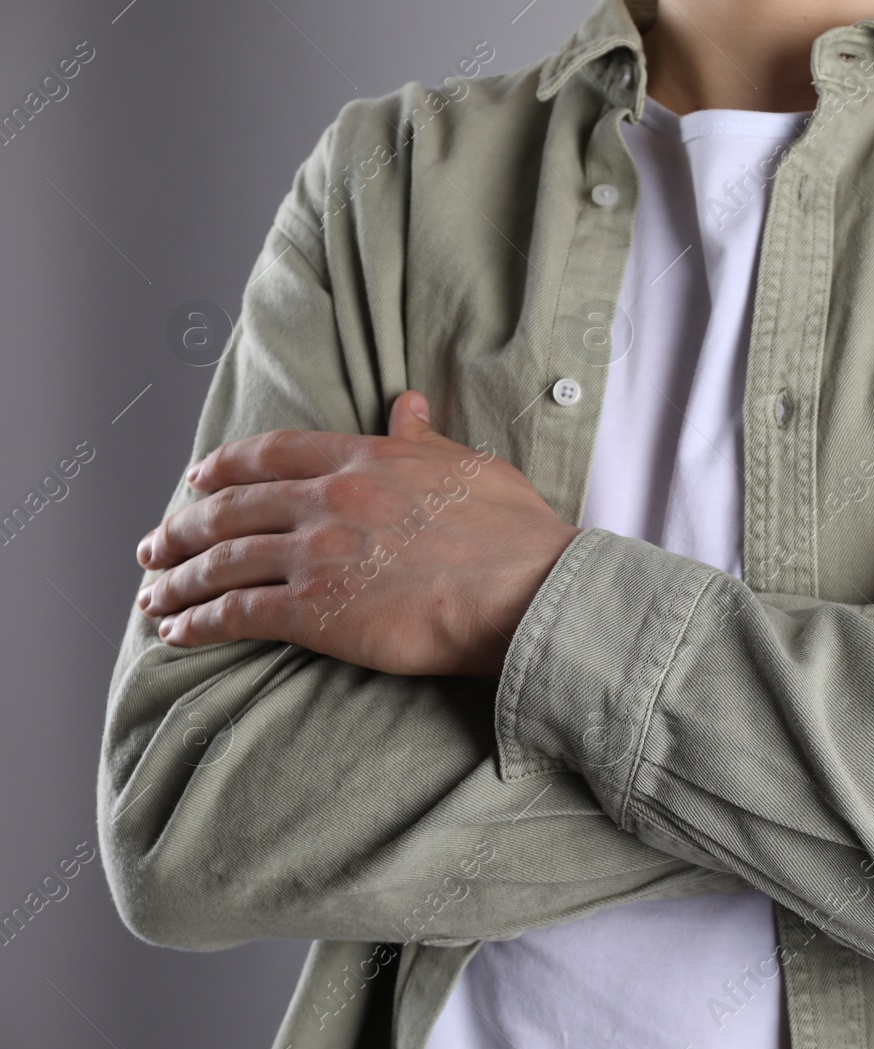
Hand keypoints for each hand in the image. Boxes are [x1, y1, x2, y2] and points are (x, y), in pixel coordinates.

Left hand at [134, 390, 580, 676]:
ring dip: (178, 579)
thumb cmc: (516, 535)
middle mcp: (330, 499)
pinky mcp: (316, 610)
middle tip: (155, 544)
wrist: (530, 590)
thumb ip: (425, 440)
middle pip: (231, 508)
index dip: (225, 467)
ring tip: (154, 594)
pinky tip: (178, 632)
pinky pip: (237, 613)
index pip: (273, 454)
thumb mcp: (471, 467)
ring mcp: (318, 553)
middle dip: (182, 528)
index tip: (197, 479)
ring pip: (222, 560)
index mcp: (367, 458)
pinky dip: (199, 623)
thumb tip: (407, 403)